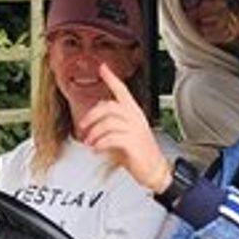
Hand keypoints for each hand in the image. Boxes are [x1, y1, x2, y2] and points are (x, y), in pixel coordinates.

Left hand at [77, 64, 171, 193]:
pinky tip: (96, 149)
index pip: (122, 91)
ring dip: (94, 133)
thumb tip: (95, 120)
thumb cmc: (140, 153)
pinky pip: (111, 138)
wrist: (155, 170)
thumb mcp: (126, 134)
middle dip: (92, 115)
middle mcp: (136, 118)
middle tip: (83, 126)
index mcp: (134, 113)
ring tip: (90, 142)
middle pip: (109, 107)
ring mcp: (135, 130)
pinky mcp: (133, 143)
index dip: (112, 78)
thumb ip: (113, 124)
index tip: (103, 68)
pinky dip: (100, 144)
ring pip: (108, 123)